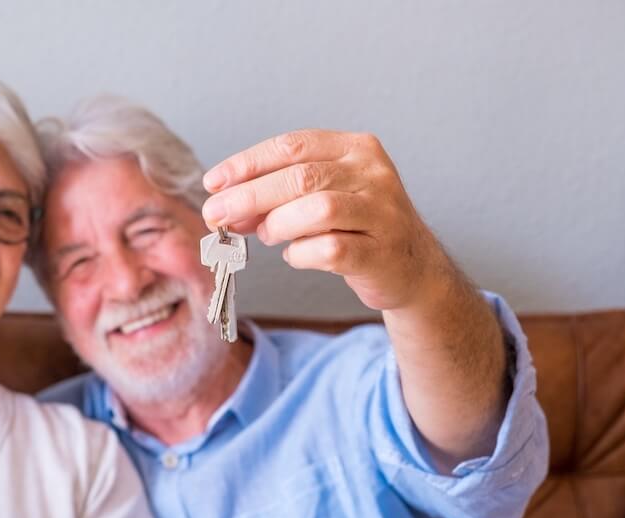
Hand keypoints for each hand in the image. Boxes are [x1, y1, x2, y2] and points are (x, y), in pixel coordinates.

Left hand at [201, 129, 451, 310]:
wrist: (411, 266)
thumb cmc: (356, 225)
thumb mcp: (320, 196)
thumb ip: (277, 194)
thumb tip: (225, 204)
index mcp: (355, 148)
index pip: (291, 145)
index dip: (246, 164)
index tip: (213, 182)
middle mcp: (372, 174)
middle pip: (299, 177)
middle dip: (248, 196)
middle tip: (216, 215)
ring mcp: (381, 212)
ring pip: (317, 210)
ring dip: (278, 225)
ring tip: (268, 235)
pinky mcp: (381, 252)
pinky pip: (329, 250)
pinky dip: (300, 255)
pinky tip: (295, 255)